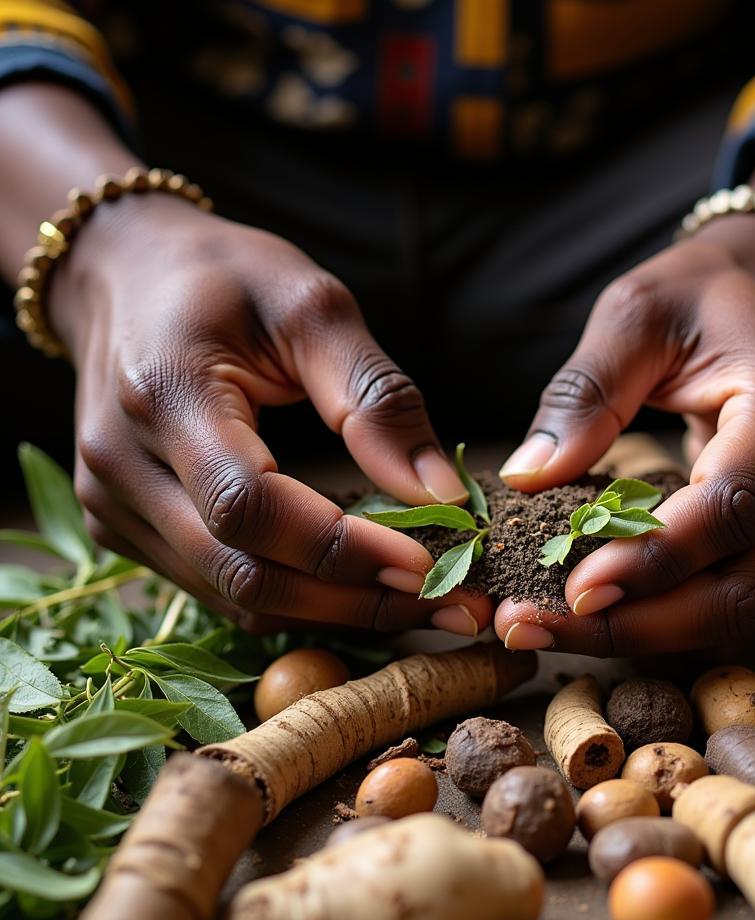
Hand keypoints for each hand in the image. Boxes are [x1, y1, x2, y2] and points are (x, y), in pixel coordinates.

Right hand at [54, 195, 489, 635]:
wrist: (121, 274)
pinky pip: (218, 588)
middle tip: (445, 601)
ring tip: (416, 601)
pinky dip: (295, 599)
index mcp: (163, 394)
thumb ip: (376, 398)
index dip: (342, 549)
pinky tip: (354, 586)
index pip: (249, 506)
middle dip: (353, 600)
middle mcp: (120, 466)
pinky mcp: (122, 528)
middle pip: (242, 572)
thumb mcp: (311, 305)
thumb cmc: (222, 276)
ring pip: (233, 597)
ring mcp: (111, 505)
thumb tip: (442, 494)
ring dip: (331, 613)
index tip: (429, 564)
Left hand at [494, 212, 754, 654]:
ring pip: (749, 609)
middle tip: (538, 627)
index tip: (573, 589)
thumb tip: (528, 477)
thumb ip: (585, 393)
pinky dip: (676, 614)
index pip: (733, 509)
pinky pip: (748, 595)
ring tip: (554, 626)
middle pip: (749, 589)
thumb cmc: (707, 292)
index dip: (653, 560)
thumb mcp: (637, 312)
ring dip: (651, 633)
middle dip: (641, 625)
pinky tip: (607, 609)